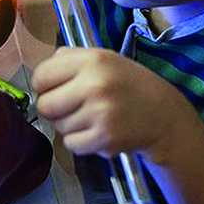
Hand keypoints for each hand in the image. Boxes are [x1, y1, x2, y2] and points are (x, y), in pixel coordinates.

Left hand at [31, 47, 198, 162]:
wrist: (164, 115)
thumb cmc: (127, 85)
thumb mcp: (103, 59)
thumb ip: (69, 59)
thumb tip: (39, 73)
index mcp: (92, 60)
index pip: (41, 76)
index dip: (44, 86)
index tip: (55, 89)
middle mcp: (95, 84)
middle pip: (44, 105)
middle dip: (54, 109)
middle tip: (71, 107)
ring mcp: (100, 113)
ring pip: (58, 127)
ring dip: (70, 126)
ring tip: (93, 118)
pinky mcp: (105, 138)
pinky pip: (71, 144)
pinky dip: (81, 142)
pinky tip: (98, 131)